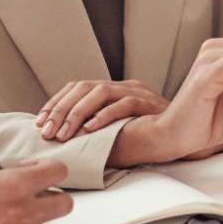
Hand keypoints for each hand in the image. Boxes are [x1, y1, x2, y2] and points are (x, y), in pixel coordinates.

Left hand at [34, 79, 168, 141]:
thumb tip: (61, 137)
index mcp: (113, 90)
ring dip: (78, 113)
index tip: (39, 122)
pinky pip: (124, 105)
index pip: (77, 87)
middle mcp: (123, 86)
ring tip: (66, 133)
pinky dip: (105, 116)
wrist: (183, 136)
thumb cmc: (146, 137)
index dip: (56, 103)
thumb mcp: (114, 130)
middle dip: (61, 110)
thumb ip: (94, 127)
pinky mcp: (149, 103)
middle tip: (48, 132)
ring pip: (100, 92)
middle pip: (84, 87)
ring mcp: (137, 92)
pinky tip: (91, 130)